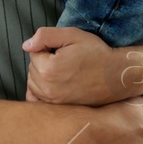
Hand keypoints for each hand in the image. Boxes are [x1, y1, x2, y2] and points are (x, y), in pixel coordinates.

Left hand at [24, 27, 142, 105]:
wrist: (116, 76)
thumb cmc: (97, 53)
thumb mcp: (73, 35)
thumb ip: (45, 36)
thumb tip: (26, 45)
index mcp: (48, 69)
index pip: (33, 53)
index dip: (48, 47)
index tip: (64, 49)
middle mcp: (47, 88)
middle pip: (32, 69)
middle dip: (44, 61)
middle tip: (66, 59)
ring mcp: (52, 101)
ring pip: (33, 83)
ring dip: (42, 75)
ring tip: (63, 70)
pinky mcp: (58, 108)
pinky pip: (37, 100)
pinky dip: (40, 91)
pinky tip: (53, 85)